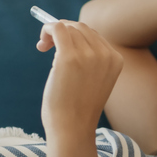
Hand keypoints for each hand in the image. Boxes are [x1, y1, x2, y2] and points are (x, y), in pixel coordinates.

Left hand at [37, 20, 123, 135]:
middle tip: (48, 46)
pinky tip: (41, 44)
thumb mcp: (94, 81)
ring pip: (68, 27)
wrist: (72, 129)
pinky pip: (57, 28)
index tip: (60, 46)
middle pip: (80, 28)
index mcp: (116, 60)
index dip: (75, 35)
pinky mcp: (68, 57)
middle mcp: (105, 55)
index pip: (93, 35)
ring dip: (52, 33)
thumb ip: (90, 60)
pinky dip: (47, 30)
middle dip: (63, 31)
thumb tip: (66, 34)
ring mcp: (88, 55)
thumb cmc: (78, 109)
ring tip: (43, 48)